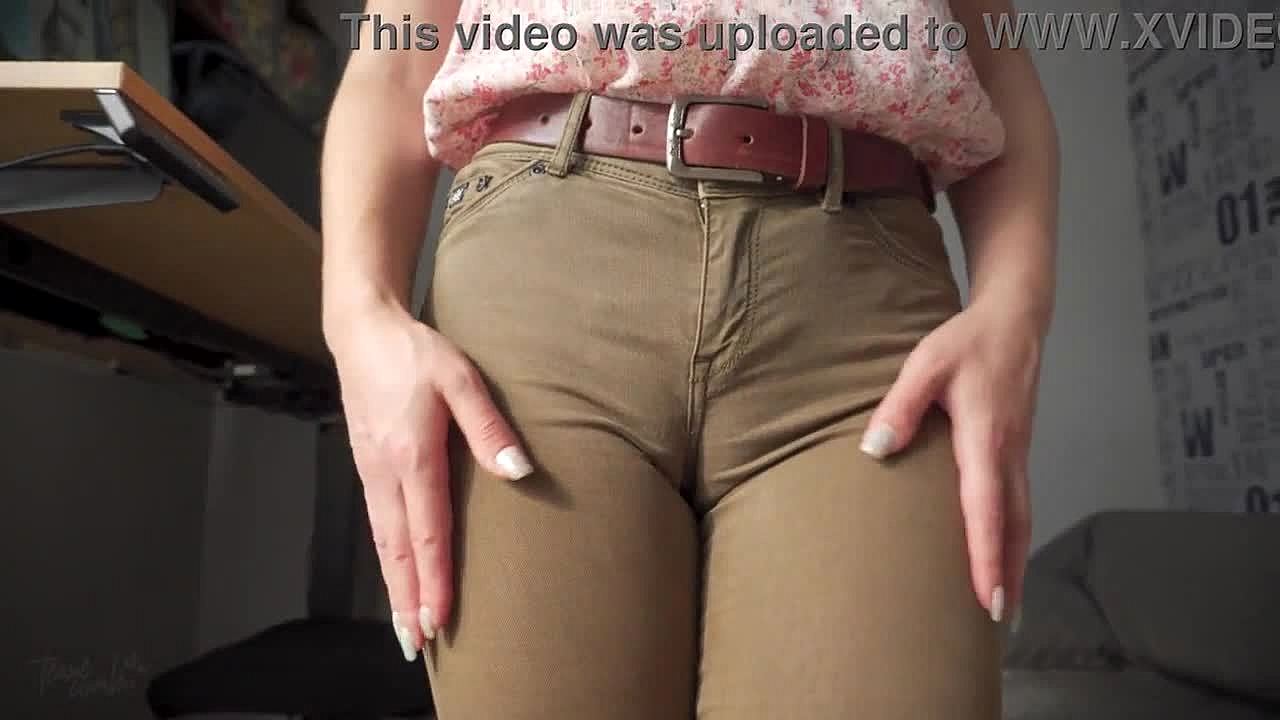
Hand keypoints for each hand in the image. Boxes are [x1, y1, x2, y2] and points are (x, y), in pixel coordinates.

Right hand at [329, 301, 532, 661]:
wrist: (362, 329)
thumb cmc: (414, 351)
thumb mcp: (460, 378)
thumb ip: (489, 427)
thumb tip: (519, 470)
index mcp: (412, 456)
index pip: (427, 533)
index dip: (434, 580)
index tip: (439, 618)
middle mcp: (386, 472)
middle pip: (397, 551)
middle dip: (407, 600)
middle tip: (416, 644)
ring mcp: (371, 471)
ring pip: (383, 542)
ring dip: (394, 586)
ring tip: (405, 625)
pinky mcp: (366, 466)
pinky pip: (377, 524)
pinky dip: (387, 557)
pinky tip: (396, 572)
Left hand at [858, 297, 1042, 625]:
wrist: (1015, 319)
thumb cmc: (968, 341)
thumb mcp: (926, 364)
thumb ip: (899, 406)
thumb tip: (876, 448)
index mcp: (986, 439)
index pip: (986, 510)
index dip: (987, 557)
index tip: (987, 597)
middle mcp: (1009, 454)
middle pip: (1014, 526)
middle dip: (1008, 574)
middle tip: (999, 620)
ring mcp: (1018, 452)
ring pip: (1021, 516)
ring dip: (1015, 559)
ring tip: (1004, 602)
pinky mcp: (1016, 448)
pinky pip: (1019, 501)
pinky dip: (1014, 533)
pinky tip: (1003, 549)